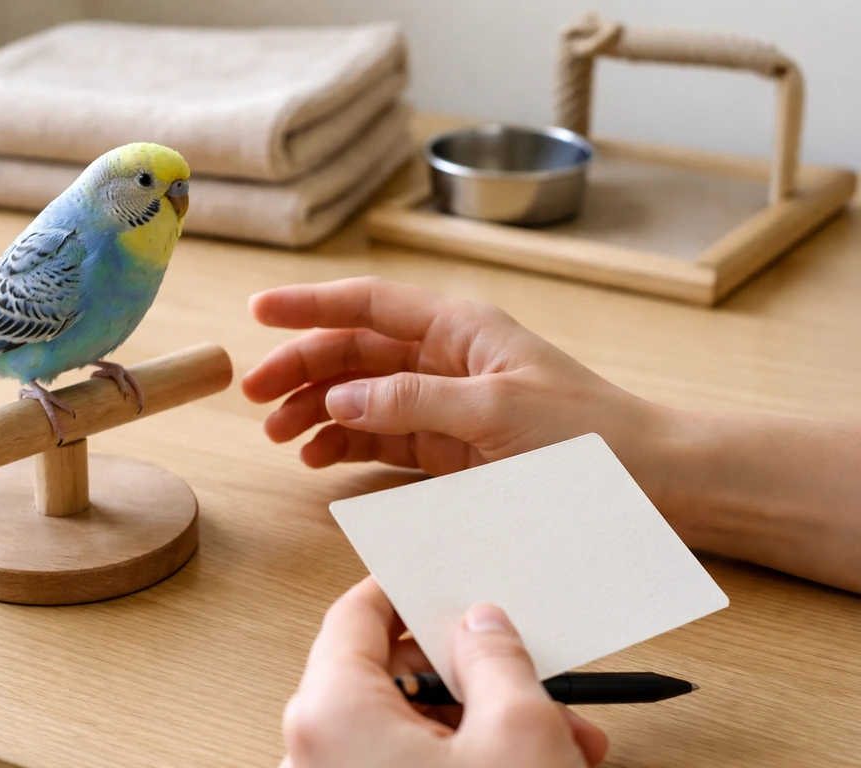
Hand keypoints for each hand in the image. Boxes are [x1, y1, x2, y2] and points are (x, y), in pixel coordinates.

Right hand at [243, 277, 670, 498]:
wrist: (645, 480)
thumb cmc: (586, 432)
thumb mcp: (496, 408)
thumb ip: (414, 399)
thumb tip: (339, 398)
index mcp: (458, 328)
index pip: (369, 303)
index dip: (310, 304)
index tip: (258, 310)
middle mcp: (444, 358)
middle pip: (354, 352)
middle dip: (301, 368)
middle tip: (255, 397)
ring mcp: (442, 403)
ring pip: (360, 396)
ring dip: (315, 410)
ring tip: (278, 435)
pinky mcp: (447, 446)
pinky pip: (381, 437)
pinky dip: (345, 444)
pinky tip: (317, 455)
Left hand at [280, 578, 607, 767]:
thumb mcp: (517, 734)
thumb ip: (496, 657)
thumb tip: (480, 623)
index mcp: (332, 710)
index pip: (357, 614)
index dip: (406, 587)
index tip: (443, 574)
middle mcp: (318, 751)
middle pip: (393, 674)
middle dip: (475, 671)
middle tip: (530, 664)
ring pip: (413, 731)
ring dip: (488, 723)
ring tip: (565, 734)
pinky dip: (470, 763)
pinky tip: (538, 766)